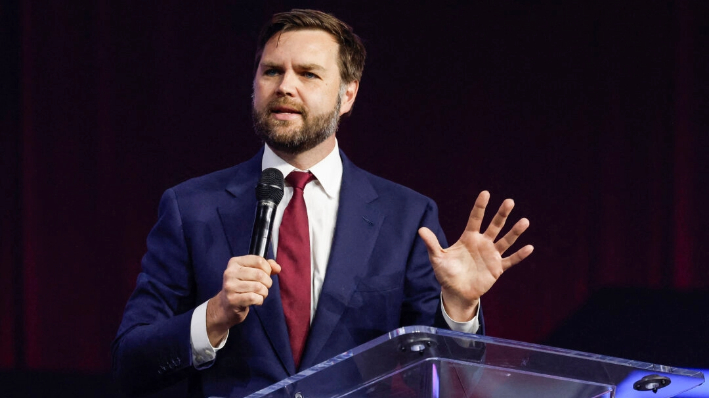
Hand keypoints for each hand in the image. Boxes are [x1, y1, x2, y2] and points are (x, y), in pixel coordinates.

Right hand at [206, 255, 280, 345]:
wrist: (226, 306)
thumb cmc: (242, 287)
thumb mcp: (251, 273)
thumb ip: (266, 267)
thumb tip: (277, 268)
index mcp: (235, 262)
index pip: (258, 260)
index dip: (268, 268)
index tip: (267, 274)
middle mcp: (230, 273)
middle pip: (260, 274)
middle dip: (268, 282)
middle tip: (265, 287)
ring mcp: (230, 286)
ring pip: (258, 287)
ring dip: (264, 292)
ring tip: (260, 294)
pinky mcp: (232, 300)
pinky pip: (254, 298)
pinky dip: (260, 300)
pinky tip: (256, 300)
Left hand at [418, 191, 532, 321]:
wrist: (456, 291)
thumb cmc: (446, 273)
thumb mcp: (437, 258)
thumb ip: (432, 244)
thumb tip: (421, 229)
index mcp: (468, 238)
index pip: (475, 219)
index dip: (480, 206)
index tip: (486, 193)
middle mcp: (482, 243)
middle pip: (494, 226)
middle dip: (501, 214)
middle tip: (509, 201)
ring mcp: (491, 255)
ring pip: (505, 240)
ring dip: (514, 232)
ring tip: (524, 221)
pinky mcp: (497, 268)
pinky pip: (510, 260)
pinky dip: (519, 255)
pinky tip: (529, 247)